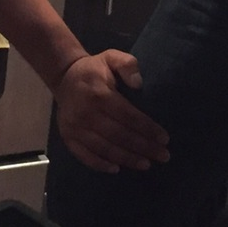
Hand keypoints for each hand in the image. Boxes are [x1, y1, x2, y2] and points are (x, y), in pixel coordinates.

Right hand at [54, 51, 169, 173]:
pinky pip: (84, 155)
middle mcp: (86, 114)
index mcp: (99, 95)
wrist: (63, 77)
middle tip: (163, 156)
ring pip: (105, 148)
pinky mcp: (67, 137)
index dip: (147, 129)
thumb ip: (127, 64)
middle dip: (143, 147)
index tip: (164, 139)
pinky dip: (100, 165)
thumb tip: (139, 84)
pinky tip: (116, 169)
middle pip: (119, 136)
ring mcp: (75, 128)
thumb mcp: (111, 57)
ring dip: (127, 159)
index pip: (128, 116)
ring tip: (146, 165)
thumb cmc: (94, 70)